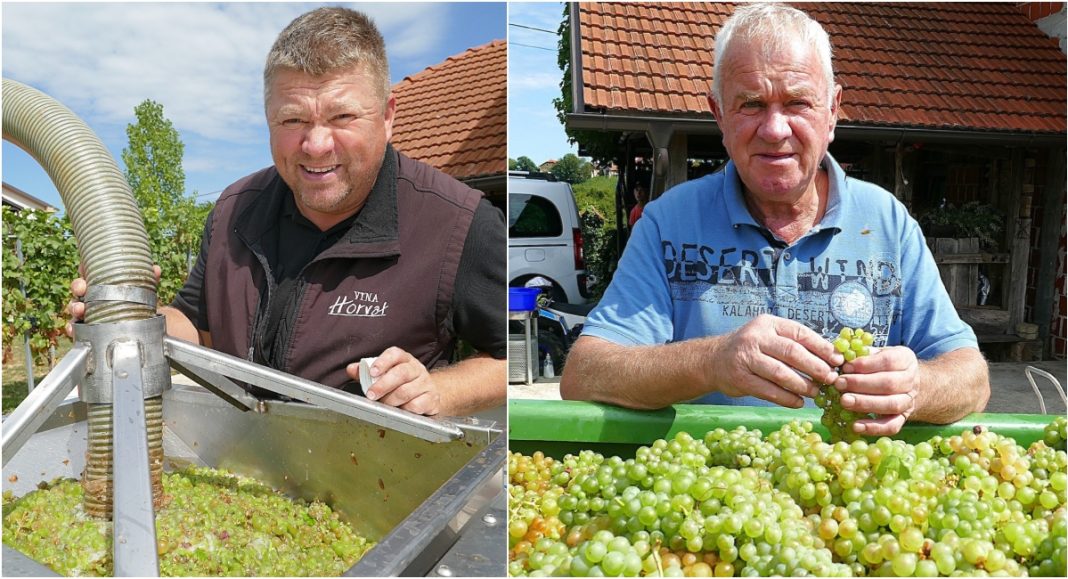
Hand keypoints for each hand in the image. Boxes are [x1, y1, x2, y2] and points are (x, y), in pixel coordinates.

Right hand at [65, 264, 160, 336]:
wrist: (142, 323)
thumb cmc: (136, 301)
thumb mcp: (143, 290)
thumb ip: (148, 280)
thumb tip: (156, 269)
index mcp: (102, 283)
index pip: (88, 273)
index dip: (83, 269)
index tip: (83, 267)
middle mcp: (91, 296)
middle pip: (78, 289)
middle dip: (77, 287)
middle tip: (82, 288)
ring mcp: (88, 312)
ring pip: (75, 307)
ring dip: (74, 307)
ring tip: (80, 309)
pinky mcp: (87, 328)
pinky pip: (76, 328)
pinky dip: (73, 328)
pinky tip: (74, 329)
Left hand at [346, 347, 441, 415]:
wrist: (428, 393)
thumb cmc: (401, 383)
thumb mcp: (385, 375)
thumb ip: (366, 372)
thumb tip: (351, 369)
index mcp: (404, 359)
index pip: (395, 354)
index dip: (383, 362)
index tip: (372, 372)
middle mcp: (416, 369)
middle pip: (401, 373)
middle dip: (383, 385)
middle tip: (371, 395)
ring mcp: (426, 383)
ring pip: (407, 391)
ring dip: (391, 400)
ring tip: (384, 405)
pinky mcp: (432, 399)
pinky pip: (417, 405)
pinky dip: (405, 409)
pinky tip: (401, 410)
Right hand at [711, 315, 843, 407]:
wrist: (714, 360)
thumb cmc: (751, 349)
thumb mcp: (769, 337)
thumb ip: (794, 344)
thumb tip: (831, 357)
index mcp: (768, 324)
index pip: (800, 333)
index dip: (822, 347)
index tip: (838, 360)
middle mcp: (756, 338)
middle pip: (792, 352)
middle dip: (815, 367)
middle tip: (831, 379)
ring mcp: (746, 358)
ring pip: (781, 373)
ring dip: (802, 385)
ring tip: (816, 392)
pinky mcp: (740, 379)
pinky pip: (768, 391)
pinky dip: (786, 398)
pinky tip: (798, 402)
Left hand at [835, 346, 918, 435]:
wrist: (906, 382)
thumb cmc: (883, 364)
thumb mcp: (876, 353)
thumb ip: (861, 354)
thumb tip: (839, 358)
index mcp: (905, 359)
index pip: (888, 361)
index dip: (866, 365)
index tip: (846, 367)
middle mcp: (911, 380)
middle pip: (889, 384)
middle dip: (861, 384)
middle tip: (839, 384)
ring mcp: (909, 401)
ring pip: (892, 405)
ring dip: (866, 404)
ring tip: (844, 401)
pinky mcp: (904, 418)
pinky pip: (892, 426)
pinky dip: (874, 428)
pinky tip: (855, 426)